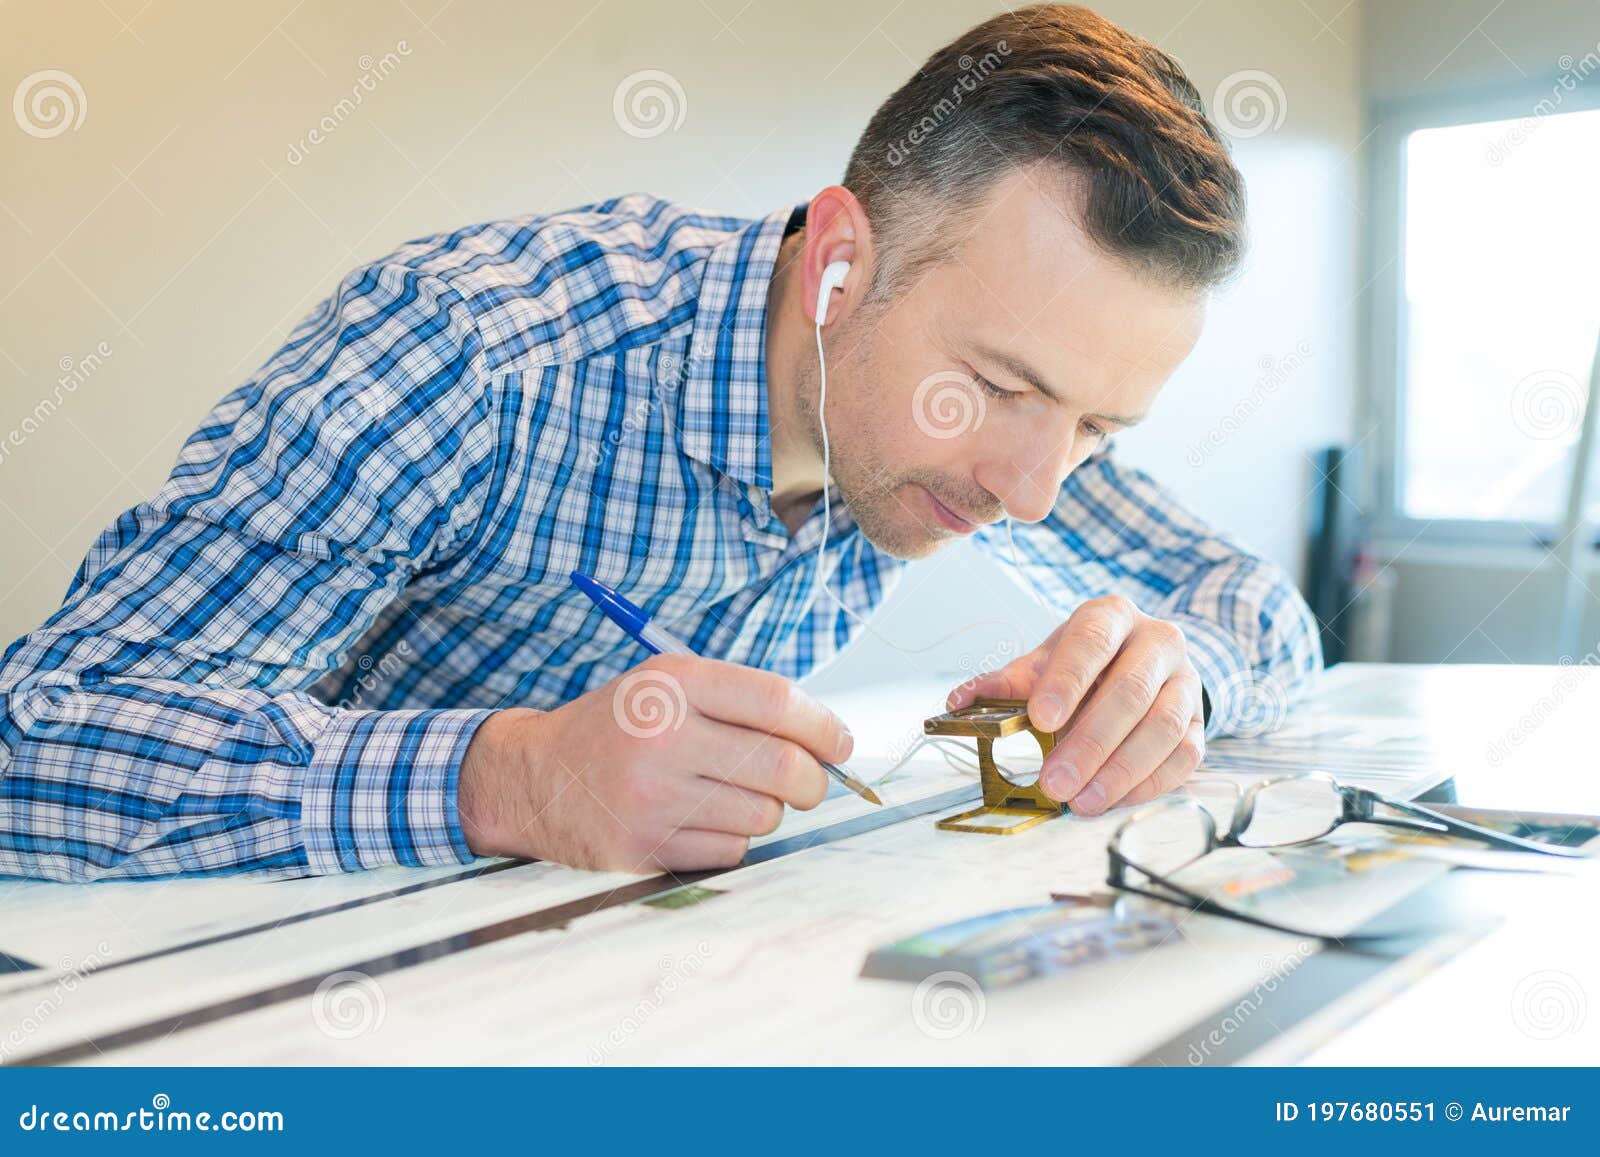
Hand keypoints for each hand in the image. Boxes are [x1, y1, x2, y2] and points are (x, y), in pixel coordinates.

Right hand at [457, 653, 852, 871]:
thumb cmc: (620, 728)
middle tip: (809, 782)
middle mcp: (662, 735)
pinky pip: (732, 851)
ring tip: (731, 795)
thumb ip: (743, 701)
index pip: (777, 700)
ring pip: (764, 815)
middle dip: (813, 780)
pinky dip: (732, 840)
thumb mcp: (667, 685)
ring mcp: (653, 796)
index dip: (824, 726)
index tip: (840, 743)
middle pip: (784, 765)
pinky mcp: (646, 847)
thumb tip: (830, 742)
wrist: (535, 778)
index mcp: (672, 682)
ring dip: (766, 811)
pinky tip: (699, 821)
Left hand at [946, 595, 1204, 815]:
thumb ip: (1005, 682)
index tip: (1041, 719)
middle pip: (1129, 691)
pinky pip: (1184, 755)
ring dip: (1119, 770)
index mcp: (1111, 617)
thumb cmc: (1085, 664)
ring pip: (1163, 726)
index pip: (1091, 642)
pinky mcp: (1201, 720)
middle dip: (1089, 742)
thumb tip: (956, 702)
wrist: (1145, 662)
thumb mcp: (1044, 661)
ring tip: (1081, 801)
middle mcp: (1157, 641)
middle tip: (1054, 782)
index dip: (1067, 681)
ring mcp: (1186, 681)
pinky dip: (1148, 783)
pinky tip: (1114, 799)